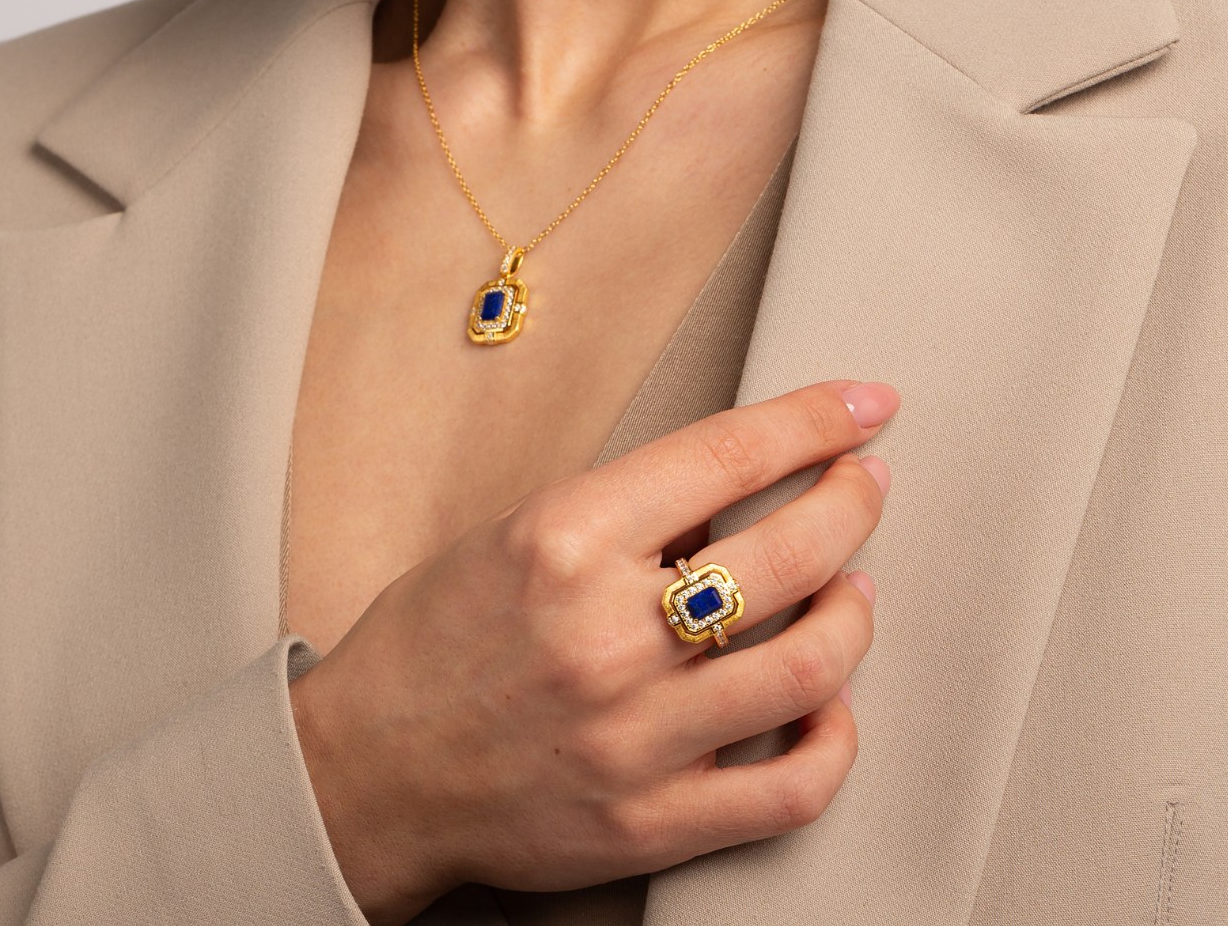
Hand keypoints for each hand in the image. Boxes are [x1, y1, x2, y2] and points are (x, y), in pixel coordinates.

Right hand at [288, 380, 896, 923]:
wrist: (364, 772)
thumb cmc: (434, 639)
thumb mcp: (516, 530)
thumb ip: (630, 508)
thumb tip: (742, 488)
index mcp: (566, 539)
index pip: (729, 456)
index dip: (817, 420)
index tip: (863, 405)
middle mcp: (605, 635)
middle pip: (791, 552)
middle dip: (852, 501)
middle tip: (863, 484)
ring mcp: (633, 737)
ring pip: (812, 666)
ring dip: (855, 612)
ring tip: (853, 586)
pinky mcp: (648, 822)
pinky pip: (791, 789)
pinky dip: (834, 738)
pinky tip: (828, 701)